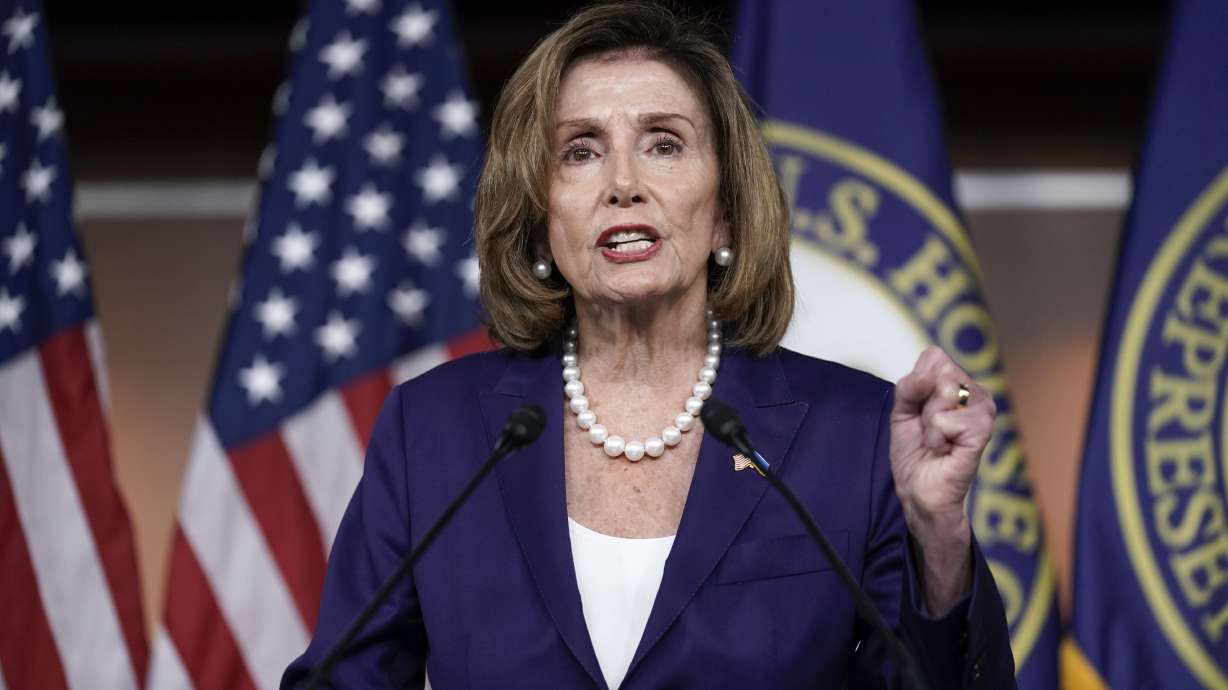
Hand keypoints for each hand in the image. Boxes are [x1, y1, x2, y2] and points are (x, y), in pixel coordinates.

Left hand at [890, 346, 995, 613]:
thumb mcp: (901, 410)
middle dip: (920, 403)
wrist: (918, 490)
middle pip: (939, 371)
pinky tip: (945, 449)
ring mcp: (984, 412)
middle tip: (928, 429)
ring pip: (944, 392)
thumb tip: (931, 377)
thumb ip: (910, 385)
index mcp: (960, 383)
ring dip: (929, 422)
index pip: (934, 356)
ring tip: (937, 440)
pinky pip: (947, 418)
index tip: (917, 410)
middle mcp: (977, 393)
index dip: (915, 383)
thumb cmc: (914, 451)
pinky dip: (936, 436)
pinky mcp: (983, 432)